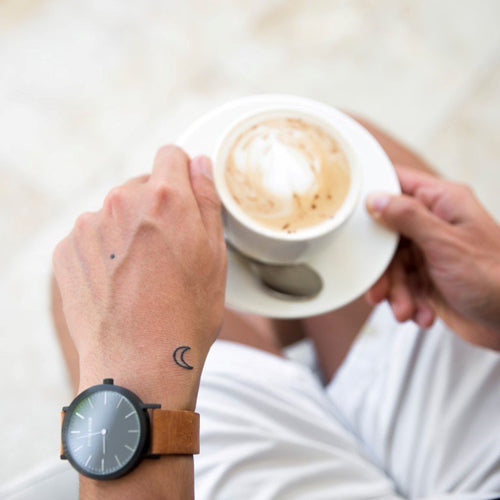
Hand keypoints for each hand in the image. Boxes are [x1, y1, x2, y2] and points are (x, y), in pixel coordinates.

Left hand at [53, 146, 226, 408]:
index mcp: (164, 198)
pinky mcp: (65, 251)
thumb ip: (207, 199)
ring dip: (128, 229)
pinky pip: (91, 236)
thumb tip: (199, 163)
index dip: (183, 174)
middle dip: (156, 207)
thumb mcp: (215, 255)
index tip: (185, 198)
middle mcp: (120, 202)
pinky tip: (118, 283)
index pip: (171, 155)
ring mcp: (87, 226)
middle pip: (141, 185)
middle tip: (167, 251)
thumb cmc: (186, 314)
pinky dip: (104, 250)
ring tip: (141, 273)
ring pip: (115, 212)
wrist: (139, 365)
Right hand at [365, 166, 499, 349]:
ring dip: (395, 291)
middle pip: (386, 233)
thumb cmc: (495, 278)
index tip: (349, 210)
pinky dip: (407, 302)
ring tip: (405, 310)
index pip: (398, 183)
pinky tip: (421, 313)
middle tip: (379, 288)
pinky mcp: (428, 277)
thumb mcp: (446, 244)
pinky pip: (402, 284)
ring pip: (391, 264)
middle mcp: (434, 223)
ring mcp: (430, 251)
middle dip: (382, 267)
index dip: (372, 192)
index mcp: (443, 202)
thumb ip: (408, 217)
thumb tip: (375, 198)